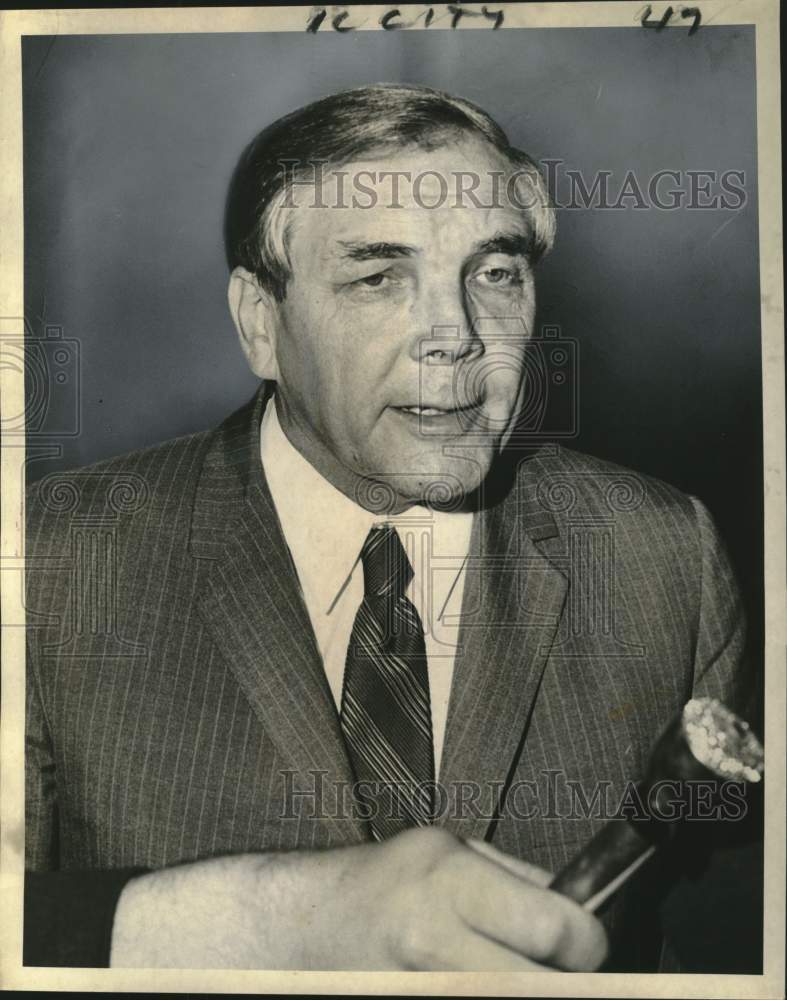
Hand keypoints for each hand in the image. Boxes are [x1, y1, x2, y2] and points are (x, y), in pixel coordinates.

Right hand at [110, 826, 606, 969]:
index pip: (553, 928)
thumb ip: (519, 878)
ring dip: (523, 990)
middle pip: (541, 989)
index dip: (584, 942)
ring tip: (503, 968)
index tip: (581, 944)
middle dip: (564, 983)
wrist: (305, 927)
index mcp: (450, 881)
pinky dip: (487, 997)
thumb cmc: (388, 881)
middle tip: (556, 970)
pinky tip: (472, 981)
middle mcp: (432, 941)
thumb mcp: (452, 849)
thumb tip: (582, 910)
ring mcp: (416, 990)